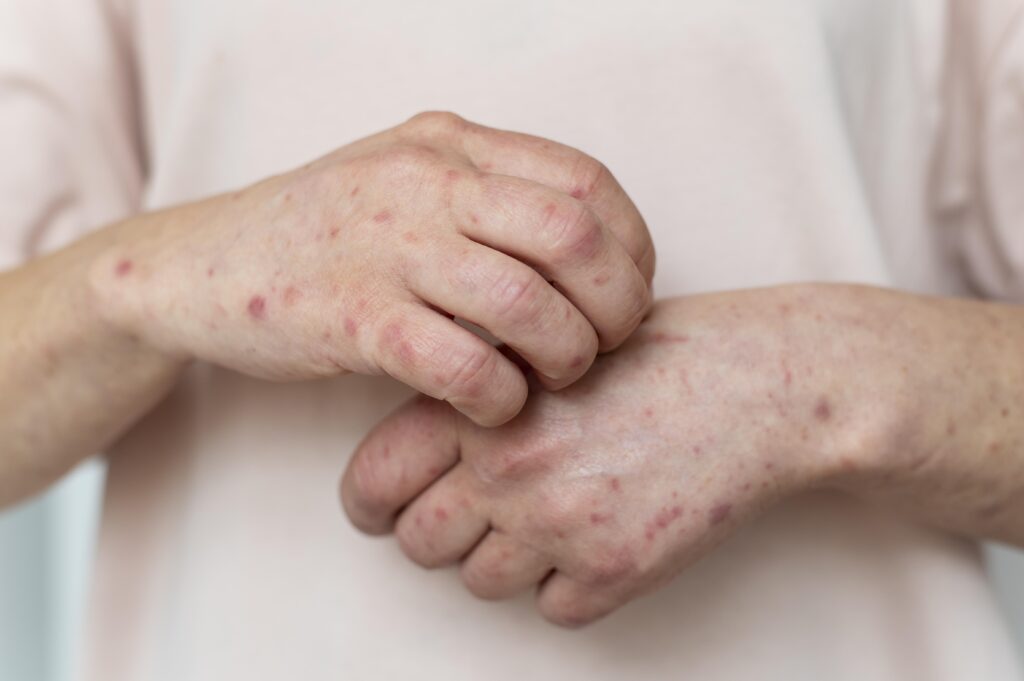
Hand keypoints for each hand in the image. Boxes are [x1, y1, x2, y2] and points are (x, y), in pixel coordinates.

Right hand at [91, 112, 653, 424]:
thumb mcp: (408, 181)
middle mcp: (425, 181)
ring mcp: (385, 245)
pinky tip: (492, 405)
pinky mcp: (350, 315)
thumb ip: (490, 197)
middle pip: (575, 238)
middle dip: (615, 306)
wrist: (201, 263)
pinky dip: (498, 398)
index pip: (587, 183)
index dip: (630, 248)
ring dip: (564, 356)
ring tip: (550, 377)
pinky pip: (460, 364)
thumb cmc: (327, 234)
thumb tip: (596, 256)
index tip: (625, 295)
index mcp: (451, 144)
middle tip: (603, 346)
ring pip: (526, 304)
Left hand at [341, 287, 904, 625]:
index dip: (370, 502)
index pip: (375, 477)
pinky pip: (553, 609)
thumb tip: (420, 458)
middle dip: (444, 535)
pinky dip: (571, 585)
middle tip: (484, 515)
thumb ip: (480, 399)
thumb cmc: (659, 357)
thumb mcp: (551, 350)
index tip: (381, 511)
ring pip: (483, 584)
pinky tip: (606, 532)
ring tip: (561, 511)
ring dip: (511, 560)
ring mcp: (557, 525)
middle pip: (421, 544)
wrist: (756, 382)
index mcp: (482, 407)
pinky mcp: (612, 570)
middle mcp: (506, 470)